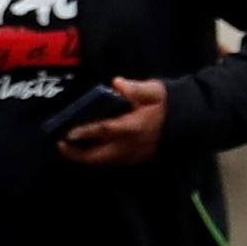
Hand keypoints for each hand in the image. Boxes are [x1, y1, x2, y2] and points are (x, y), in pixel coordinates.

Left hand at [56, 78, 170, 169]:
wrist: (185, 122)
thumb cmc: (166, 103)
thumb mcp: (153, 90)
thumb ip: (134, 88)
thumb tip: (116, 83)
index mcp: (133, 127)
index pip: (104, 131)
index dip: (84, 132)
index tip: (68, 133)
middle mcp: (130, 146)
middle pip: (98, 156)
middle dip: (77, 154)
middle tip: (61, 145)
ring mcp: (132, 156)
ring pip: (103, 162)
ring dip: (85, 157)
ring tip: (69, 148)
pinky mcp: (135, 160)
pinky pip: (111, 162)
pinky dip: (96, 158)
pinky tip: (87, 150)